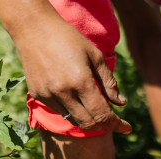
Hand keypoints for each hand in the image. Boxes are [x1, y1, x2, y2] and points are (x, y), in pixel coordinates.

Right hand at [12, 11, 130, 133]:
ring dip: (90, 120)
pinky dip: (74, 111)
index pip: (102, 115)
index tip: (128, 128)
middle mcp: (63, 92)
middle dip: (106, 127)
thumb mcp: (95, 56)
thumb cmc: (69, 39)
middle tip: (116, 124)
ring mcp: (48, 95)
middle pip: (89, 124)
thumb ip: (109, 82)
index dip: (117, 124)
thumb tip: (122, 103)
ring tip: (99, 111)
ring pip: (74, 120)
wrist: (33, 28)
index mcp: (81, 81)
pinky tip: (79, 101)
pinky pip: (61, 111)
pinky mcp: (38, 94)